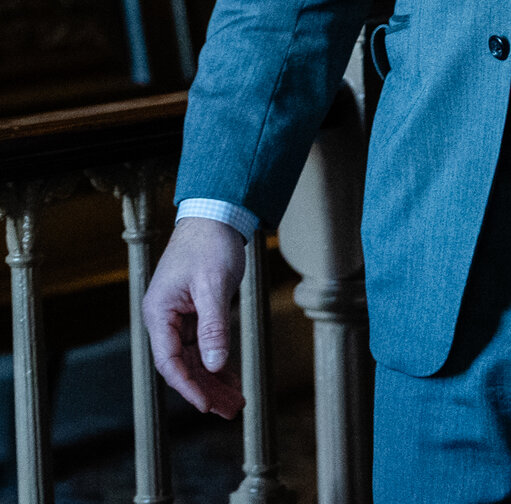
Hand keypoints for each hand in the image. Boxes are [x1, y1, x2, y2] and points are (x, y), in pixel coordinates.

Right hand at [144, 215, 246, 416]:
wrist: (216, 214)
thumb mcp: (213, 285)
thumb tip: (213, 365)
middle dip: (206, 389)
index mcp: (160, 314)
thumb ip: (213, 326)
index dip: (188, 386)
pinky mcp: (195, 312)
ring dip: (213, 380)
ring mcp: (180, 316)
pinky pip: (204, 344)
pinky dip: (217, 361)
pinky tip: (231, 378)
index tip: (207, 405)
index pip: (169, 362)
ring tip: (235, 402)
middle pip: (183, 365)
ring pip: (195, 358)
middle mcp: (165, 319)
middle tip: (231, 410)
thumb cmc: (210, 244)